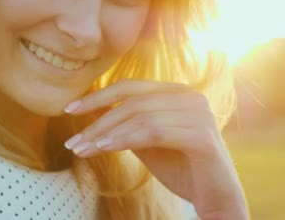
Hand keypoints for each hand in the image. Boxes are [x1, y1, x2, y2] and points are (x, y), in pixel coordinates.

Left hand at [63, 79, 247, 218]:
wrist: (215, 197)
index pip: (132, 87)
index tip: (69, 109)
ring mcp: (199, 115)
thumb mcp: (148, 142)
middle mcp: (191, 97)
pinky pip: (154, 133)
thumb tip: (93, 111)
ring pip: (141, 117)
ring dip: (106, 134)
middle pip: (133, 102)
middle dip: (98, 121)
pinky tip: (105, 148)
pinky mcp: (202, 137)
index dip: (98, 96)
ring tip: (84, 149)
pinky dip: (126, 139)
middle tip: (73, 142)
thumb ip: (128, 124)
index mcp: (179, 93)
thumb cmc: (181, 168)